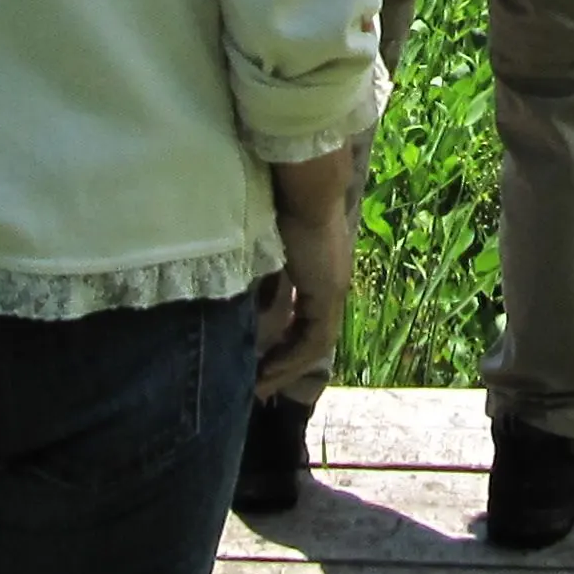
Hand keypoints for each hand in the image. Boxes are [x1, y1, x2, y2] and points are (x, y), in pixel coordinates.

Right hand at [256, 147, 356, 402]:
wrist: (304, 185)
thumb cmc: (279, 202)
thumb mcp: (265, 244)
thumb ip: (261, 271)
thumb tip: (241, 294)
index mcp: (319, 271)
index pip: (305, 319)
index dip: (284, 343)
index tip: (260, 362)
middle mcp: (330, 284)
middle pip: (311, 338)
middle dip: (285, 365)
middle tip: (259, 387)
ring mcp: (332, 291)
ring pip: (313, 345)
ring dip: (287, 368)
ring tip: (260, 387)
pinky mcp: (327, 295)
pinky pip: (312, 340)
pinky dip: (291, 359)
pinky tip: (268, 372)